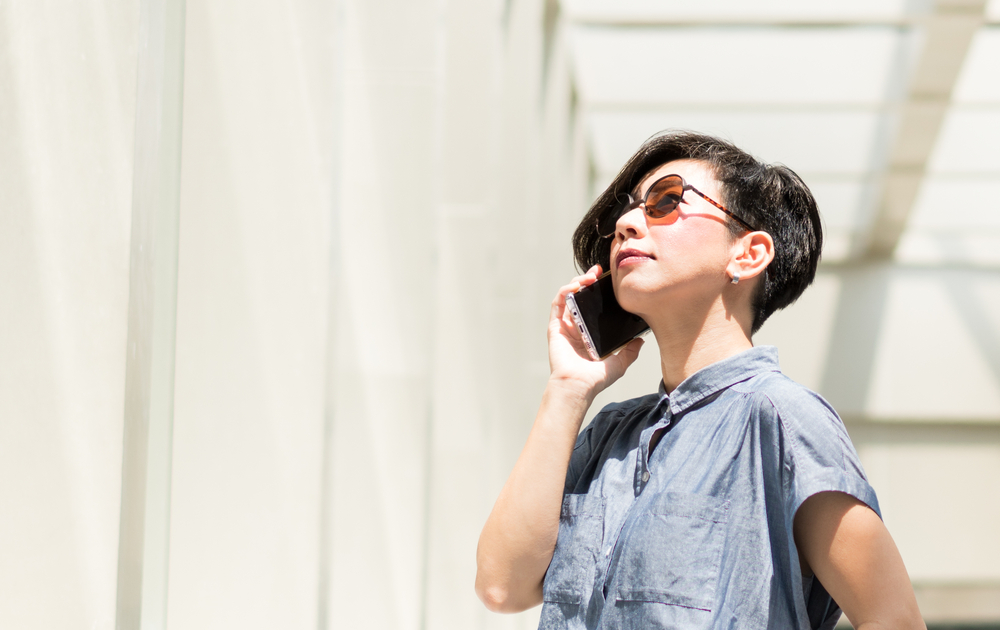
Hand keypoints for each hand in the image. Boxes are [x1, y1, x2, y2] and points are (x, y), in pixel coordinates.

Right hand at [547, 265, 644, 398]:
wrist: (578, 386)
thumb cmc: (595, 379)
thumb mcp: (620, 363)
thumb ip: (630, 351)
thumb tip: (641, 340)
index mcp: (589, 333)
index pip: (594, 306)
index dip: (600, 292)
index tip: (611, 282)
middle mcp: (576, 327)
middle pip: (581, 297)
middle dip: (589, 281)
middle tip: (600, 272)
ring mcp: (565, 326)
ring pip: (568, 296)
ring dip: (577, 282)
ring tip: (590, 276)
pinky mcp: (555, 326)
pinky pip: (558, 303)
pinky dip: (565, 291)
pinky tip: (575, 285)